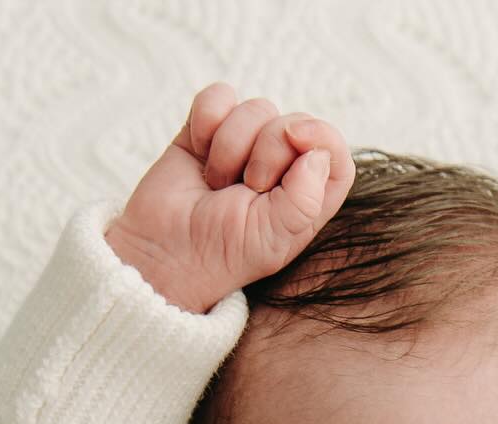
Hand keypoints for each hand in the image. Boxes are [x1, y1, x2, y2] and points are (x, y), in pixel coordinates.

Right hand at [103, 80, 353, 313]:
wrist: (163, 251)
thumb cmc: (222, 254)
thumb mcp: (274, 240)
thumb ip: (305, 198)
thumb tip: (316, 151)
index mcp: (306, 198)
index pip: (333, 152)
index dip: (320, 135)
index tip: (293, 137)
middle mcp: (281, 169)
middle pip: (296, 123)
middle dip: (267, 148)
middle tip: (246, 188)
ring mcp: (245, 146)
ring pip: (257, 108)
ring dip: (230, 145)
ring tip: (216, 182)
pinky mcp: (209, 128)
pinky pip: (219, 96)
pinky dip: (206, 119)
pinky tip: (198, 151)